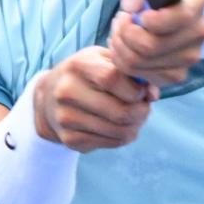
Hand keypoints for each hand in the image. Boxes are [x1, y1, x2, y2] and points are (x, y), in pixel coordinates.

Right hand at [33, 47, 158, 152]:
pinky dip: (123, 136)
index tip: (142, 91)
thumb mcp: (103, 61)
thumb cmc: (86, 74)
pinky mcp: (70, 139)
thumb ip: (130, 73)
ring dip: (136, 126)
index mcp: (78, 66)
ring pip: (119, 131)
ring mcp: (66, 118)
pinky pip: (111, 143)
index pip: (113, 79)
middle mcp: (67, 92)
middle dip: (142, 112)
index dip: (136, 89)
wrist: (49, 97)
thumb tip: (153, 95)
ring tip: (136, 117)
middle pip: (119, 112)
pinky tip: (120, 126)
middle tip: (145, 108)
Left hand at [108, 0, 203, 85]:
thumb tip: (132, 6)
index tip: (139, 14)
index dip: (150, 20)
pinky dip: (124, 62)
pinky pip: (139, 75)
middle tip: (120, 22)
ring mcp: (190, 58)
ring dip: (119, 47)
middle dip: (124, 34)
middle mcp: (199, 34)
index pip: (178, 18)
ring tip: (120, 33)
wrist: (171, 16)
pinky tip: (126, 48)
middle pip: (150, 46)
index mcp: (196, 4)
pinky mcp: (177, 75)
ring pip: (139, 62)